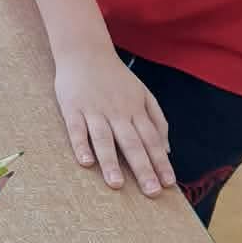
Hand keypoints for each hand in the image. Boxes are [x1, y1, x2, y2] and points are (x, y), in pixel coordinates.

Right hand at [53, 46, 173, 195]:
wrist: (85, 51)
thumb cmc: (115, 76)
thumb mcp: (143, 93)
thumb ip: (157, 119)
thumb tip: (166, 150)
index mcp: (135, 110)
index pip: (151, 140)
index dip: (160, 162)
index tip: (168, 183)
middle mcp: (117, 112)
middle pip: (132, 143)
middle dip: (142, 168)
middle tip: (151, 191)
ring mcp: (94, 110)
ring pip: (104, 139)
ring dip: (111, 162)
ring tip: (116, 185)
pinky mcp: (73, 108)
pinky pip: (76, 129)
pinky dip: (81, 145)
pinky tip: (85, 162)